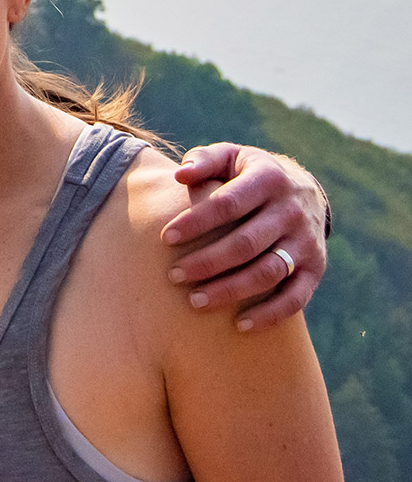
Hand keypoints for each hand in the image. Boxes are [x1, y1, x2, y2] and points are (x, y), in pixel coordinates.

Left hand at [162, 143, 327, 331]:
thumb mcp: (231, 156)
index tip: (165, 238)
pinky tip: (239, 325)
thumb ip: (204, 160)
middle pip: (246, 244)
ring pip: (268, 273)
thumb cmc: (249, 173)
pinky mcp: (316, 269)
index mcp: (268, 179)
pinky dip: (269, 315)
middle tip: (174, 275)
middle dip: (207, 262)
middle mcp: (291, 212)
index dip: (196, 222)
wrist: (306, 189)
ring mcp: (306, 243)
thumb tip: (179, 175)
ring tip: (195, 301)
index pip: (227, 204)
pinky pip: (295, 298)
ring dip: (231, 291)